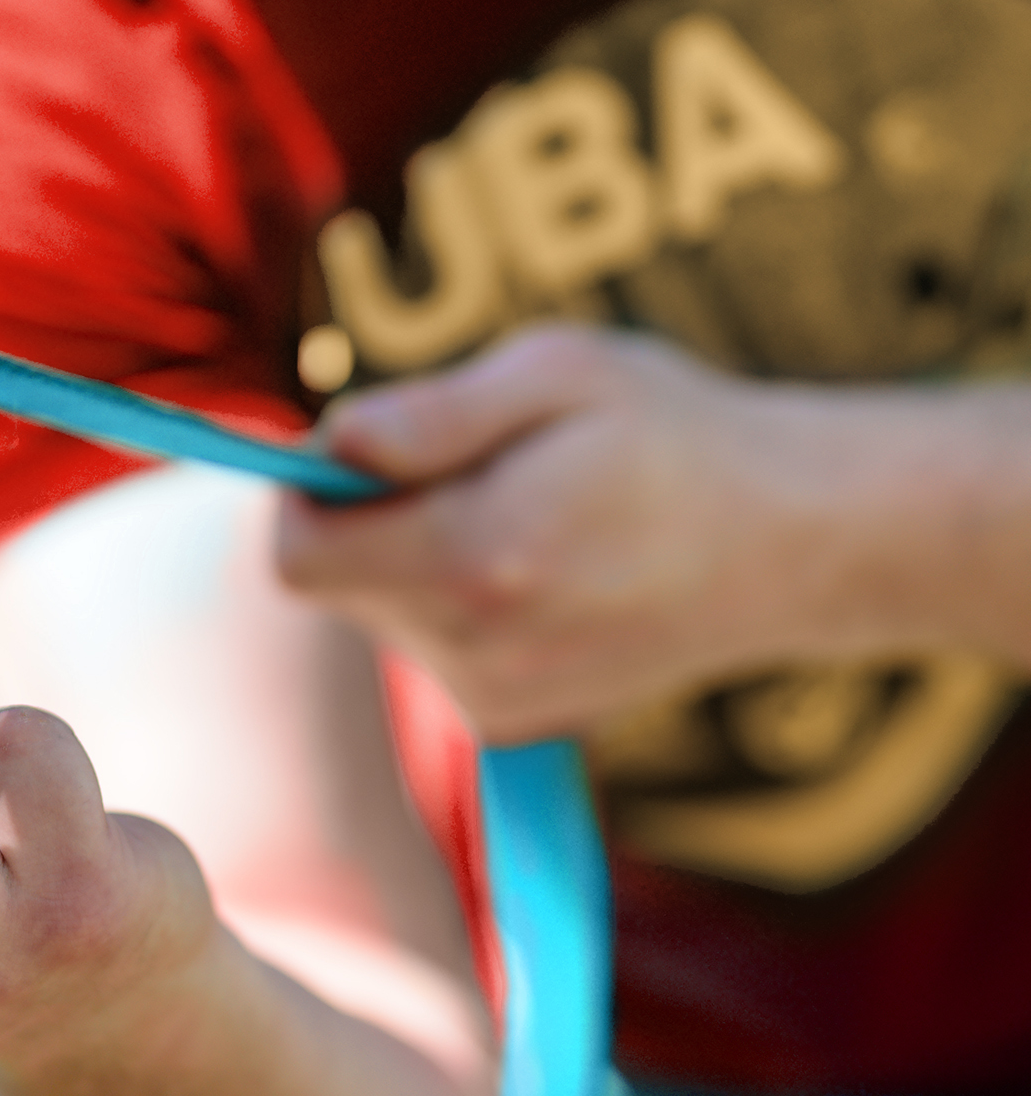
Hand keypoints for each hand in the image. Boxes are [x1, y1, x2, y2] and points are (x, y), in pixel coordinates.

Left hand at [276, 324, 877, 743]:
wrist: (797, 544)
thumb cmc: (674, 435)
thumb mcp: (557, 373)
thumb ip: (429, 415)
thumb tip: (329, 444)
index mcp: (477, 560)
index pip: (297, 558)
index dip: (297, 494)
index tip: (350, 448)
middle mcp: (476, 652)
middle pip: (337, 582)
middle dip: (368, 513)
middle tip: (469, 460)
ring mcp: (498, 702)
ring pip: (383, 611)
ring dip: (416, 550)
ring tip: (524, 506)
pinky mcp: (517, 723)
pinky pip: (432, 644)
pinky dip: (454, 594)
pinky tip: (542, 560)